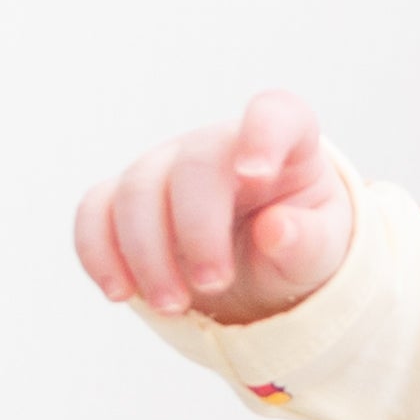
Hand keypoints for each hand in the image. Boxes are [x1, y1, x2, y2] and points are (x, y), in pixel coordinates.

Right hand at [73, 90, 350, 325]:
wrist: (263, 271)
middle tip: (213, 285)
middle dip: (197, 230)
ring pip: (138, 191)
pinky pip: (97, 211)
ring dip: (148, 254)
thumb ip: (309, 242)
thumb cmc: (300, 248)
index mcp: (287, 144)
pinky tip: (119, 292)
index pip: (276, 114)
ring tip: (172, 306)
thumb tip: (276, 230)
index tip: (254, 174)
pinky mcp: (128, 198)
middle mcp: (221, 145)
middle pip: (193, 167)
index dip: (262, 135)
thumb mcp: (322, 254)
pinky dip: (100, 252)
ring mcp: (169, 166)